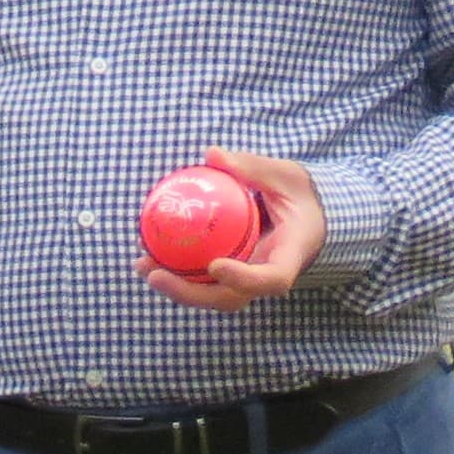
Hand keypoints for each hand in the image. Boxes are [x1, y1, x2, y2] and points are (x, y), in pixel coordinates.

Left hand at [142, 148, 326, 310]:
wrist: (310, 217)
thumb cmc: (301, 195)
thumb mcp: (285, 175)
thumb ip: (251, 167)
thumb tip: (211, 154)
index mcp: (291, 253)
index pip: (273, 278)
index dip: (243, 279)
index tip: (215, 265)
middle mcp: (268, 274)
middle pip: (231, 298)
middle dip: (190, 293)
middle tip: (155, 274)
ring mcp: (249, 279)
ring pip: (212, 295)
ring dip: (175, 286)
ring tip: (143, 265)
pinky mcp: (232, 275)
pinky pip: (203, 281)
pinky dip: (177, 273)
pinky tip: (149, 257)